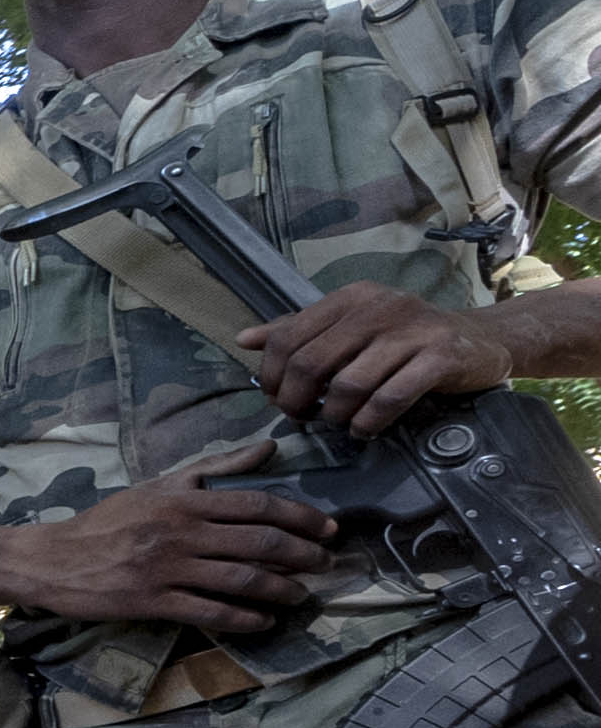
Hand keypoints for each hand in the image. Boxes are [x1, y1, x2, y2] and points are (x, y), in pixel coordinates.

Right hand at [0, 440, 335, 629]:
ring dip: (281, 590)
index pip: (257, 505)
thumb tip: (270, 448)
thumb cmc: (111, 520)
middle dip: (302, 556)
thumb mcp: (161, 484)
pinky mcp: (153, 602)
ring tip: (300, 595)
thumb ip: (217, 468)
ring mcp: (167, 569)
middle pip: (259, 543)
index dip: (300, 517)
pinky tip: (264, 621)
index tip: (328, 530)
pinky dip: (246, 618)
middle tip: (325, 565)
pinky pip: (211, 612)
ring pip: (241, 580)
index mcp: (184, 500)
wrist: (54, 558)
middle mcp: (181, 532)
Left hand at [242, 284, 514, 437]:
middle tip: (302, 418)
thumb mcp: (352, 328)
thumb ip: (300, 333)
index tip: (277, 398)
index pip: (288, 337)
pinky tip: (365, 428)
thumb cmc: (406, 340)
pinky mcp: (441, 357)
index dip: (271, 375)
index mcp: (351, 298)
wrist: (482, 341)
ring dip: (335, 415)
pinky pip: (389, 398)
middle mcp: (380, 307)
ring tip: (340, 423)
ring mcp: (413, 331)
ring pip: (348, 385)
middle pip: (312, 363)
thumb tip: (245, 339)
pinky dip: (368, 422)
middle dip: (296, 400)